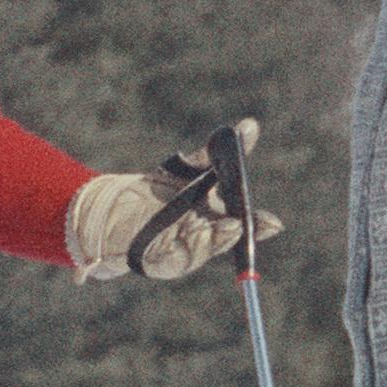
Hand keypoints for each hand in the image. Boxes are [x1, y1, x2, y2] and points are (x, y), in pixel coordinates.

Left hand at [67, 122, 267, 281]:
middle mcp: (202, 239)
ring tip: (227, 227)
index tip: (273, 223)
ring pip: (200, 251)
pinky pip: (171, 258)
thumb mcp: (186, 170)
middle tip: (242, 224)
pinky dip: (184, 249)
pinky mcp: (156, 260)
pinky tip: (193, 236)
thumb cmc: (157, 192)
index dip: (259, 226)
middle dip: (235, 235)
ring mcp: (180, 252)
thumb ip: (214, 154)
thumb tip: (249, 125)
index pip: (244, 225)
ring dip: (212, 241)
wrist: (113, 211)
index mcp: (215, 219)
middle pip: (224, 241)